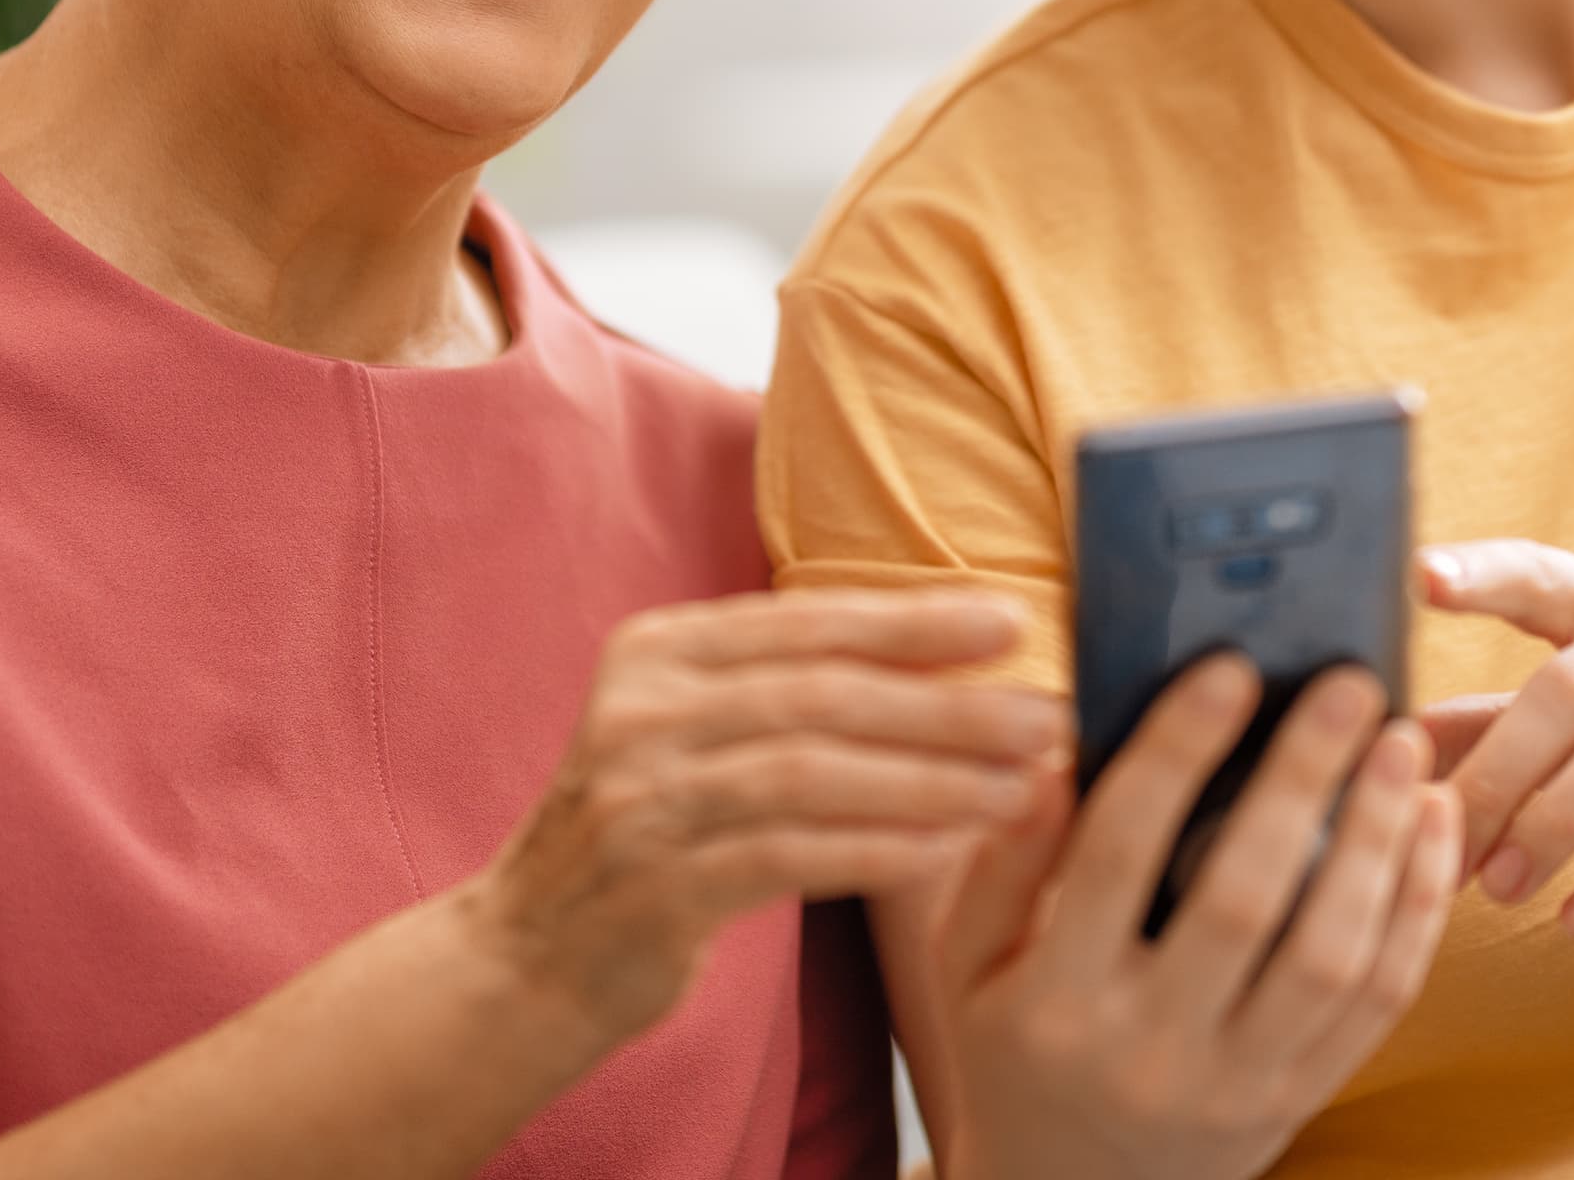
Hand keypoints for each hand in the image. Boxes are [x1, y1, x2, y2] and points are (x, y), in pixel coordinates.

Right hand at [470, 588, 1065, 1047]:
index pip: (807, 619)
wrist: (525, 954)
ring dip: (932, 780)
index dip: (914, 619)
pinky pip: (790, 856)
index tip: (1014, 621)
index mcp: (658, 650)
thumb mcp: (690, 733)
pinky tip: (950, 851)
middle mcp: (642, 710)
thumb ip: (784, 688)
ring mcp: (641, 797)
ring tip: (1021, 790)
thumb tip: (942, 659)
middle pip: (822, 692)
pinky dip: (879, 850)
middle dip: (947, 704)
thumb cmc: (648, 835)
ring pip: (813, 772)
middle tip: (1047, 717)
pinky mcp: (654, 885)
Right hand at [932, 656, 1460, 1179]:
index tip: (1227, 670)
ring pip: (1332, 956)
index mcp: (1054, 1001)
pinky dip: (1417, 907)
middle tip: (1349, 684)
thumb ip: (1004, 861)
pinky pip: (1380, 1001)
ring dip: (1380, 840)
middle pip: (1243, 899)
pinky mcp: (1303, 1098)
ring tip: (1403, 744)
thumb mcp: (969, 967)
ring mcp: (1239, 1084)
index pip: (1118, 855)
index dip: (1176, 754)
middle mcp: (1150, 1049)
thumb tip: (1052, 752)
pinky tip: (1431, 824)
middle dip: (1303, 781)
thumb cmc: (1016, 1054)